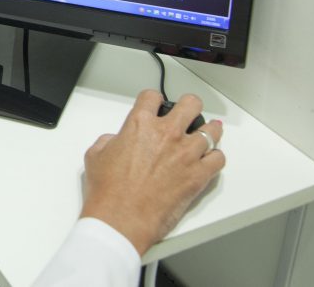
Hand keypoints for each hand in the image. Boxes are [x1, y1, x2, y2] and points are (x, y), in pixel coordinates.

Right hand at [80, 89, 224, 254]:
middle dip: (190, 105)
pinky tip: (208, 160)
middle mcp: (167, 133)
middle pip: (191, 104)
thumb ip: (108, 141)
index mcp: (140, 124)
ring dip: (209, 130)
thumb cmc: (109, 190)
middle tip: (188, 112)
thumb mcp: (95, 155)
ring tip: (207, 132)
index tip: (155, 104)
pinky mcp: (198, 175)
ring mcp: (186, 153)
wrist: (122, 217)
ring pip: (212, 130)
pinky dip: (215, 158)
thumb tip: (116, 141)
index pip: (152, 96)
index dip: (153, 99)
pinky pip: (218, 159)